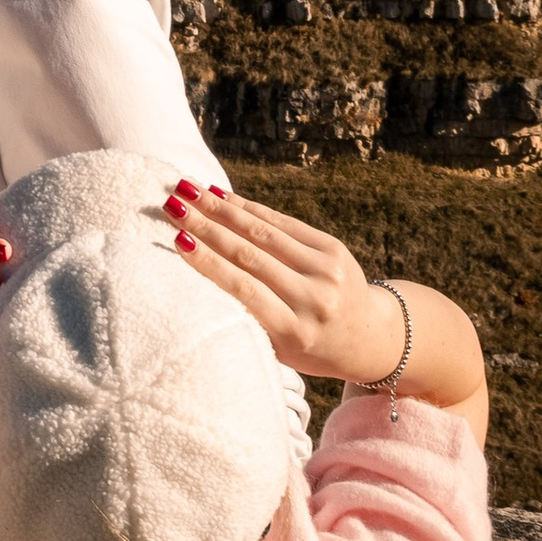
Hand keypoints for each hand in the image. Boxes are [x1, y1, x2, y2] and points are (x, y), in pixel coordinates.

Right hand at [165, 181, 409, 386]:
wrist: (369, 336)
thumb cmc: (310, 347)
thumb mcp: (279, 348)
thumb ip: (248, 319)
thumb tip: (200, 275)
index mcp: (296, 333)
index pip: (246, 291)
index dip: (210, 263)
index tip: (178, 240)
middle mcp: (314, 300)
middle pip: (251, 255)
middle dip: (207, 226)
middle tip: (172, 206)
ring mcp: (327, 271)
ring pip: (265, 233)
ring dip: (222, 209)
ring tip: (190, 191)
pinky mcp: (334, 248)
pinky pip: (284, 223)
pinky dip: (250, 208)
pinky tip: (223, 196)